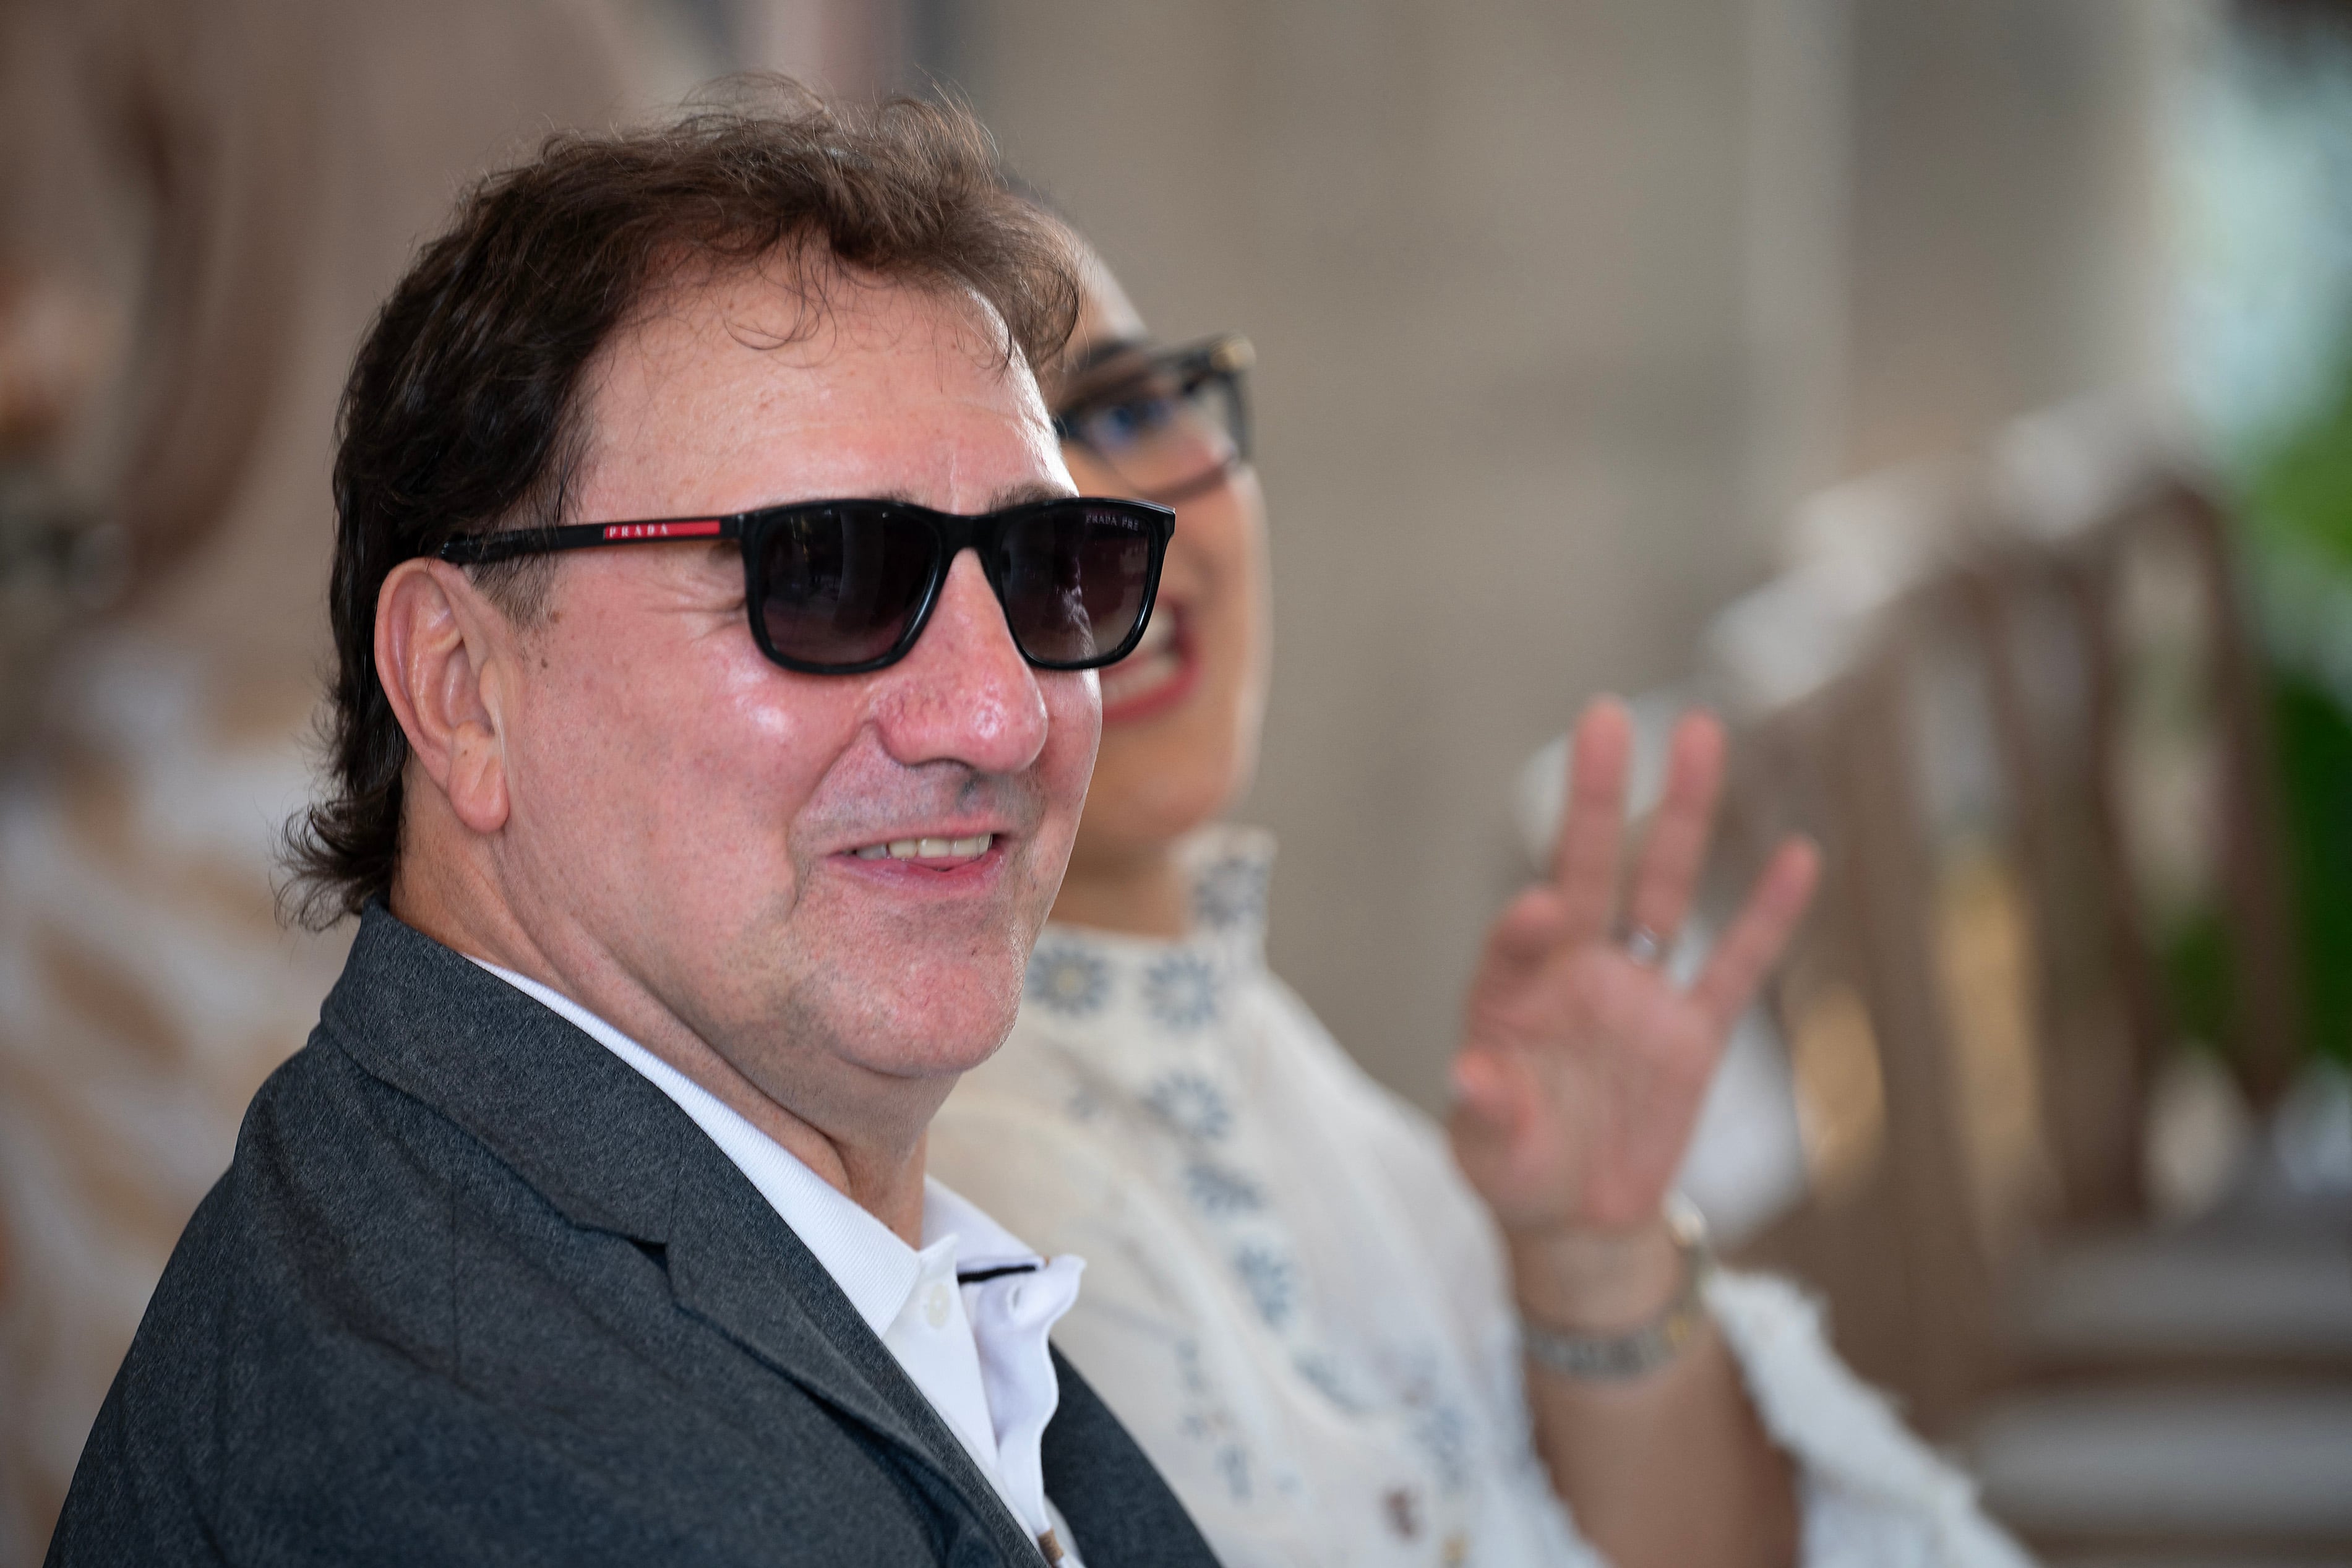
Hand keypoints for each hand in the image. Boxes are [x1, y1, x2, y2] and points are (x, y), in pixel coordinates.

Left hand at [1449, 698, 1817, 1283]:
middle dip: (1596, 799)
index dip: (1527, 922)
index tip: (1544, 911)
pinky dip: (1767, 914)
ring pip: (1663, 892)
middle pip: (1588, 872)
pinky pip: (1736, 965)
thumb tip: (1466, 1075)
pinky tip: (1799, 855)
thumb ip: (1487, 1113)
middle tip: (1602, 717)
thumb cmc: (1517, 1171)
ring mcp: (1638, 996)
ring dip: (1680, 816)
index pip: (1517, 939)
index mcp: (1511, 994)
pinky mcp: (1693, 1034)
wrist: (1578, 1218)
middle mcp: (1574, 975)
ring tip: (1698, 732)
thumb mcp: (1490, 1155)